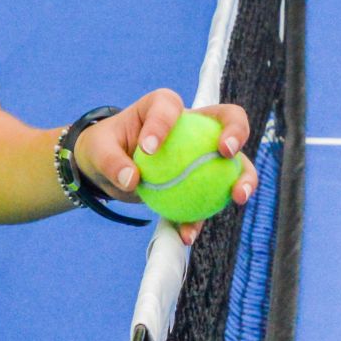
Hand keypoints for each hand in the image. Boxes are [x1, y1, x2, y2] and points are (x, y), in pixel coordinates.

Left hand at [72, 89, 258, 243]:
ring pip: (234, 162)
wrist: (108, 171)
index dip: (164, 123)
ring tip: (239, 197)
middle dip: (236, 132)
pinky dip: (201, 217)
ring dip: (242, 179)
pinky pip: (209, 197)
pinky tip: (189, 234)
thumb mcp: (98, 151)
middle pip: (228, 119)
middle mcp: (194, 123)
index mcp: (164, 106)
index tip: (149, 148)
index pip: (170, 106)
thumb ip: (112, 162)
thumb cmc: (105, 148)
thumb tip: (133, 180)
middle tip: (225, 152)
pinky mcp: (203, 179)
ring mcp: (204, 151)